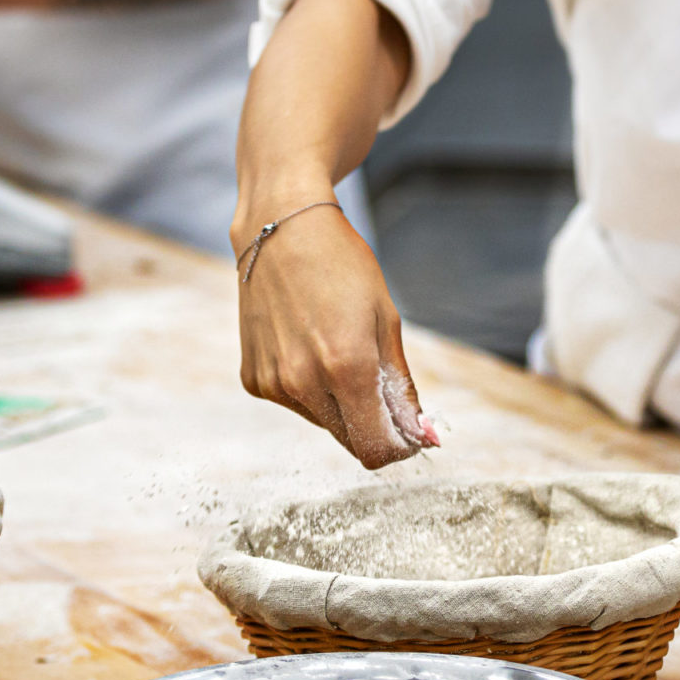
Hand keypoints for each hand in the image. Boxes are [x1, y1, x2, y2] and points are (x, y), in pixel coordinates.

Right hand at [235, 198, 437, 468]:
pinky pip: (294, 403)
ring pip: (324, 422)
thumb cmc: (342, 267)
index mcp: (346, 368)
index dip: (400, 447)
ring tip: (336, 347)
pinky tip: (307, 344)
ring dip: (339, 402)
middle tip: (379, 383)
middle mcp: (303, 383)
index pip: (376, 449)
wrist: (281, 229)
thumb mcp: (385, 321)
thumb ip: (401, 387)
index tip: (411, 430)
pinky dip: (309, 387)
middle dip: (373, 424)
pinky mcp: (254, 380)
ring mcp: (274, 384)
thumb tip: (425, 437)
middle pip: (351, 442)